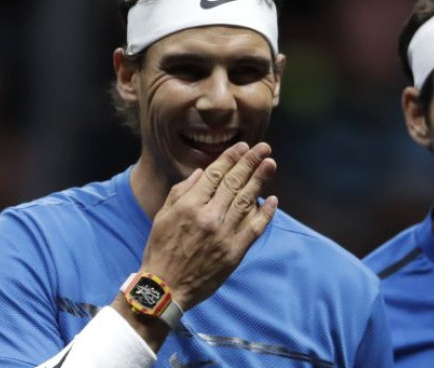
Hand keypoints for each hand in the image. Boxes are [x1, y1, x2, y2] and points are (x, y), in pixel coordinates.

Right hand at [139, 141, 277, 309]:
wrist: (165, 288)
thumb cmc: (161, 250)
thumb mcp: (162, 216)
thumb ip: (182, 191)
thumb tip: (202, 172)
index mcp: (189, 206)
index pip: (214, 175)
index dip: (230, 158)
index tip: (242, 146)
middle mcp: (208, 217)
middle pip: (233, 183)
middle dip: (250, 163)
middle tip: (264, 148)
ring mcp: (224, 235)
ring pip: (246, 201)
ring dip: (260, 180)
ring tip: (270, 164)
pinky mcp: (234, 252)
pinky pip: (254, 229)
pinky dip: (265, 213)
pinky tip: (273, 199)